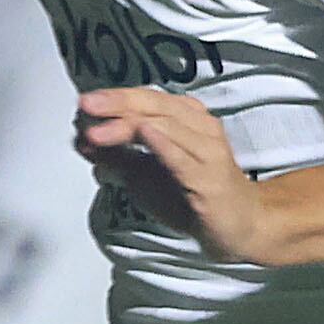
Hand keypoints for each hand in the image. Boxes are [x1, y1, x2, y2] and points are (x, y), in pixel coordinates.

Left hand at [79, 89, 278, 261]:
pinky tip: (144, 134)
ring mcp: (208, 152)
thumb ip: (117, 157)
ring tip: (98, 131)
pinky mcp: (210, 179)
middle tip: (87, 105)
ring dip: (128, 126)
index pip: (147, 99)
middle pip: (155, 106)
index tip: (85, 102)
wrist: (241, 225)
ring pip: (166, 127)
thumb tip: (82, 141)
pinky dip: (162, 145)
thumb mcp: (147, 175)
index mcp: (188, 118)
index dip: (115, 97)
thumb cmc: (197, 195)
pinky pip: (183, 158)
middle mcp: (201, 127)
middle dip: (118, 104)